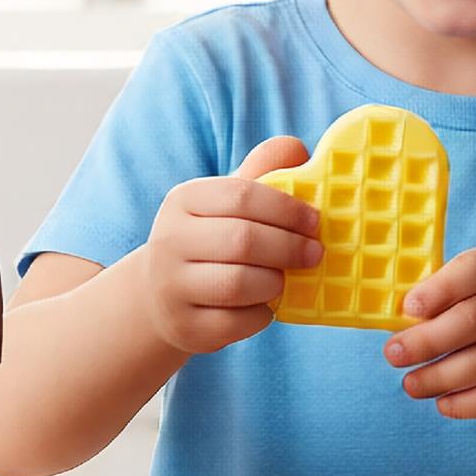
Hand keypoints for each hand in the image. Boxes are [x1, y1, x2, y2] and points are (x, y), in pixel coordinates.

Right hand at [142, 137, 320, 356]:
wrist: (160, 295)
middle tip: (315, 254)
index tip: (315, 221)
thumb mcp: (227, 201)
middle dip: (289, 247)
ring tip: (284, 279)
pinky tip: (263, 306)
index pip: (242, 195)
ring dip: (274, 282)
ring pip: (239, 284)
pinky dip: (260, 316)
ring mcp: (172, 287)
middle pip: (243, 240)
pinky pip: (236, 323)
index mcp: (184, 199)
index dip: (287, 208)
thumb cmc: (210, 238)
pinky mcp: (184, 327)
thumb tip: (297, 149)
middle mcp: (169, 240)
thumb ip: (262, 173)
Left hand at [383, 247, 475, 419]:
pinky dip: (468, 402)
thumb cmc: (463, 311)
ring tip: (411, 384)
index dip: (441, 288)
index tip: (409, 308)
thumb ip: (427, 298)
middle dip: (429, 340)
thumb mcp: (448, 293)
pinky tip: (443, 401)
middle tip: (394, 354)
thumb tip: (393, 316)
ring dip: (441, 375)